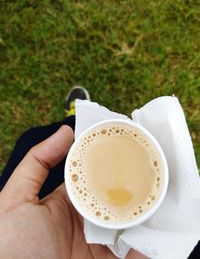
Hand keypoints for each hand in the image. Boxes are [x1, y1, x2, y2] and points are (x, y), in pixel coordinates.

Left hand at [0, 126, 145, 258]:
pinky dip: (147, 244)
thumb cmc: (12, 244)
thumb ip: (37, 163)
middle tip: (152, 171)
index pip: (92, 175)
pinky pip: (134, 252)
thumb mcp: (17, 198)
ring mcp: (98, 241)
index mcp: (66, 200)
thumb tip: (65, 131)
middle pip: (113, 196)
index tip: (128, 145)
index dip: (108, 160)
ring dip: (143, 211)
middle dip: (132, 185)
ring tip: (161, 196)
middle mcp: (84, 217)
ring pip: (127, 221)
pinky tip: (159, 231)